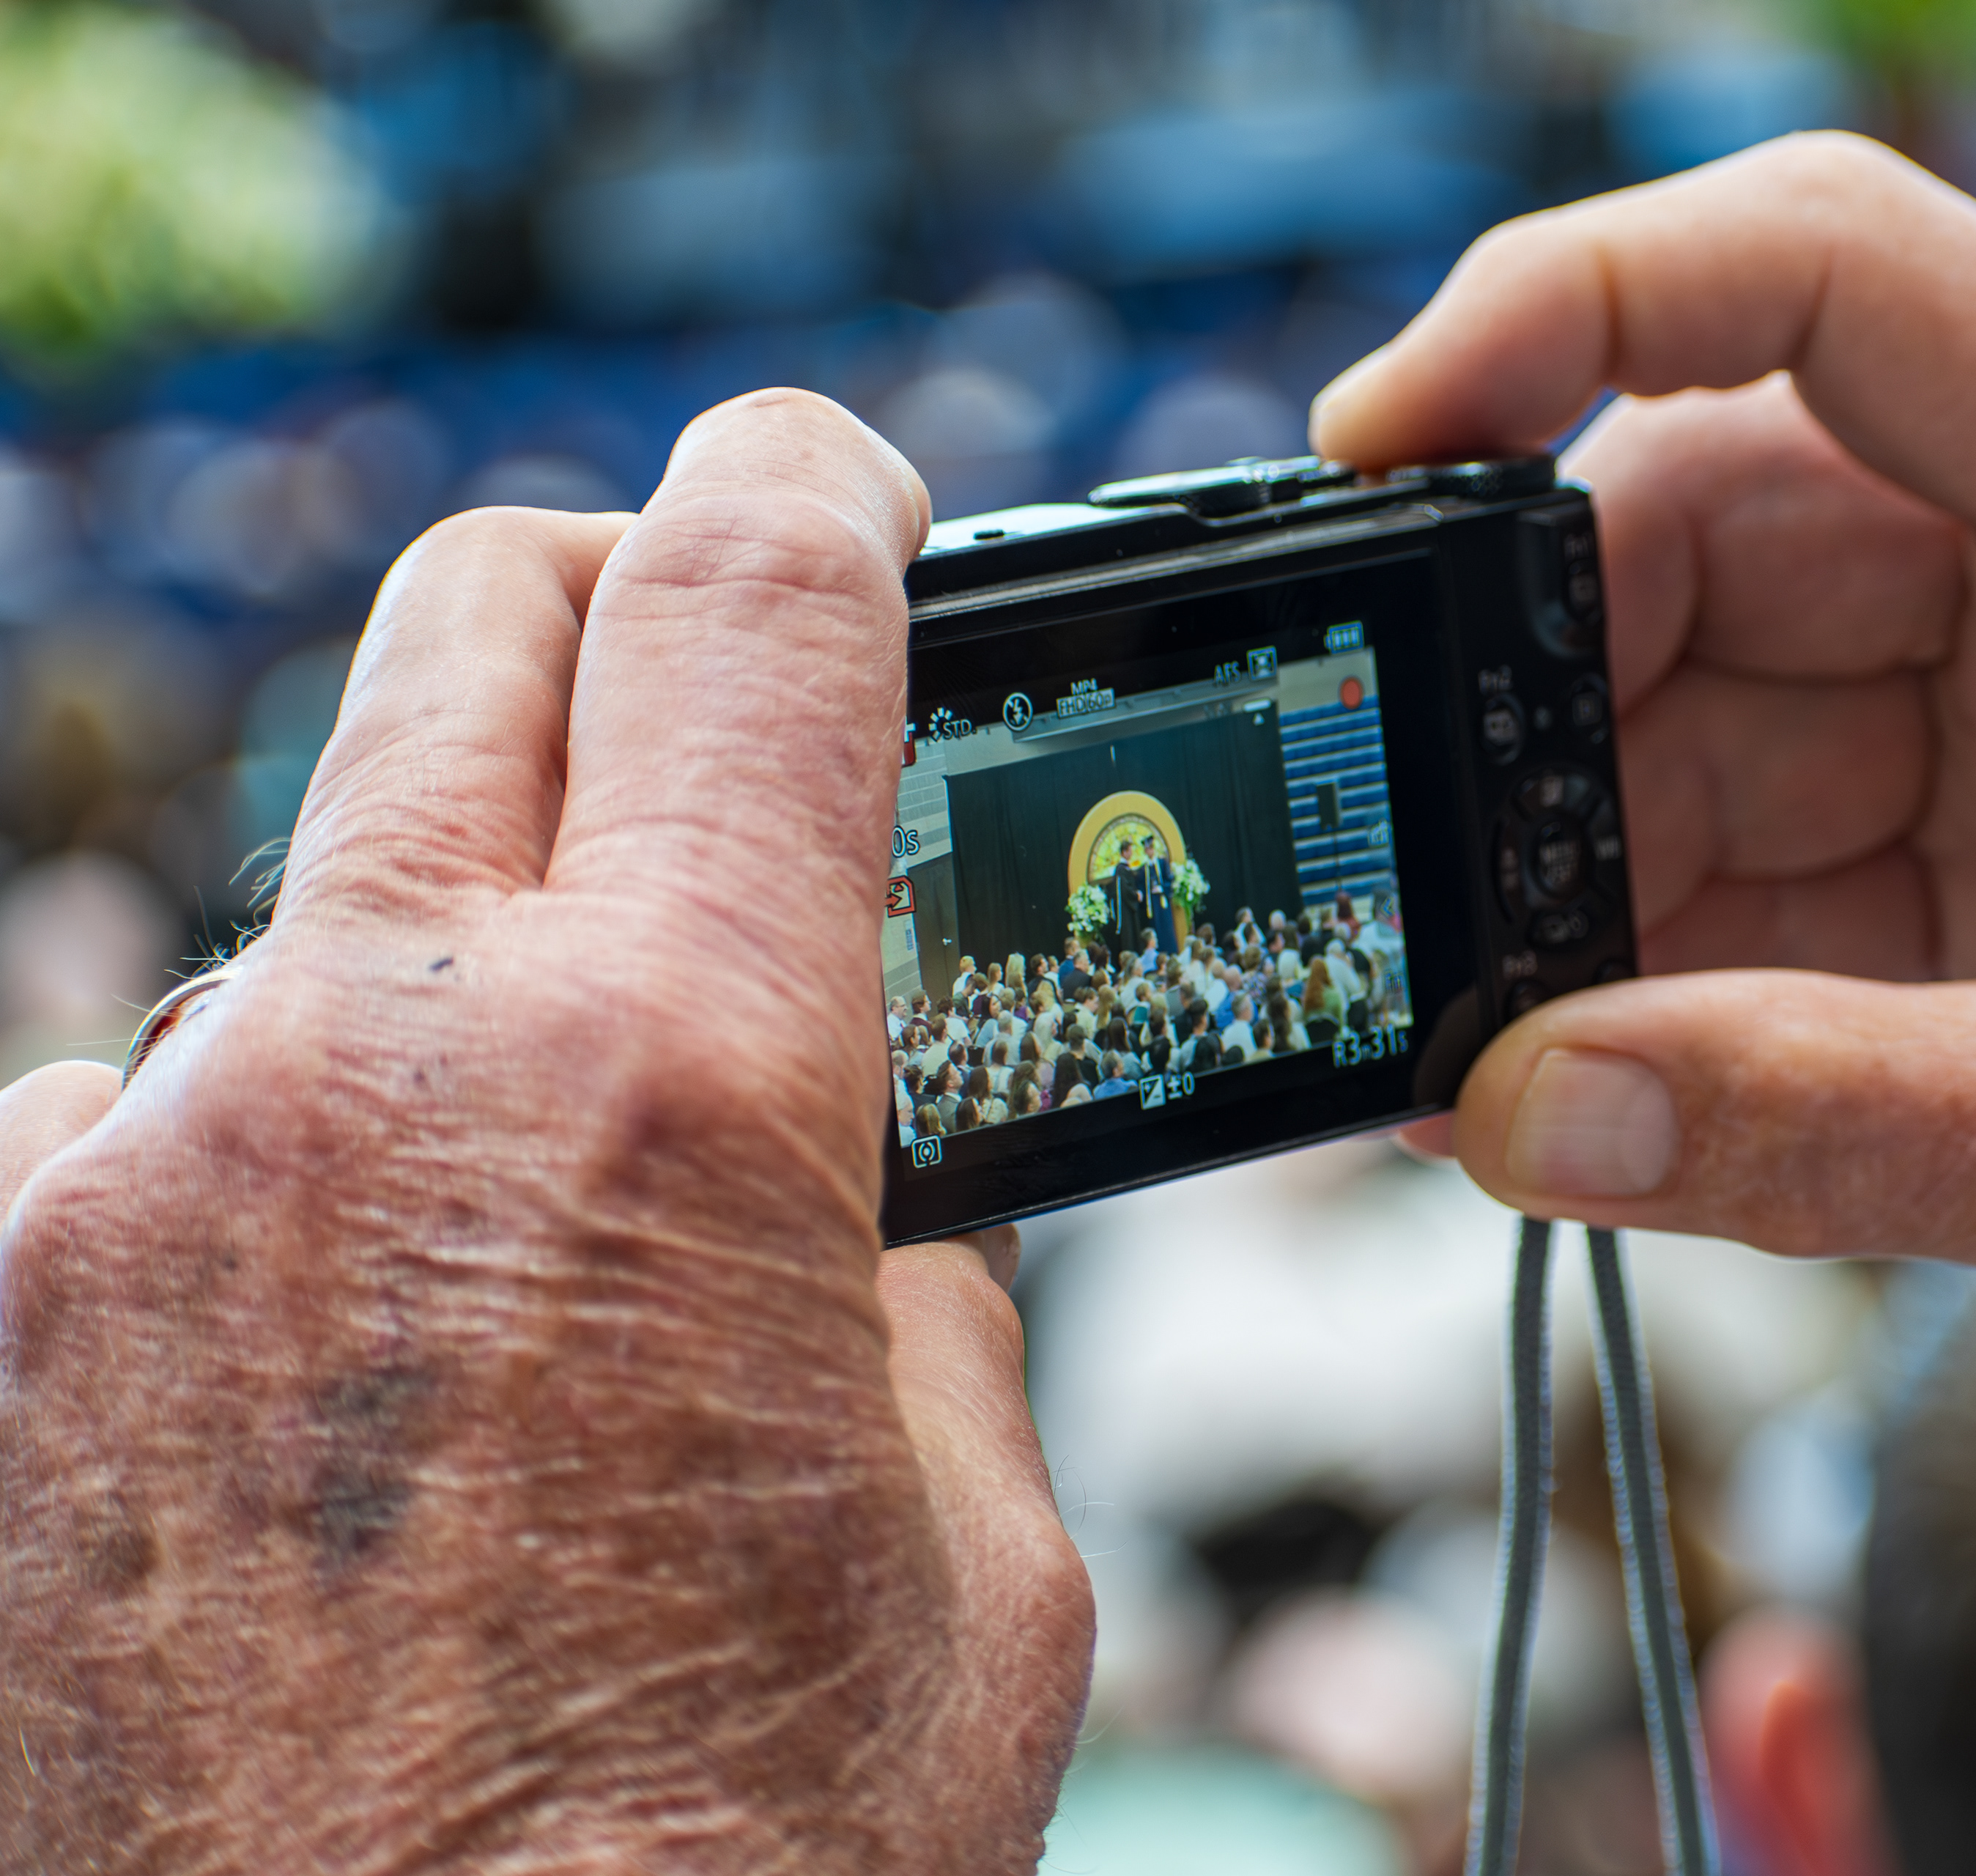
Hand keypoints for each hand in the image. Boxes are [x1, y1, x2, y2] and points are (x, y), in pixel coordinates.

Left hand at [0, 393, 1090, 1871]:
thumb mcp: (966, 1570)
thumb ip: (905, 1311)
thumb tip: (862, 1225)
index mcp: (688, 1090)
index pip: (752, 606)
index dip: (814, 497)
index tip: (837, 494)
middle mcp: (367, 1072)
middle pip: (475, 641)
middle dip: (603, 614)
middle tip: (684, 695)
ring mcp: (114, 1188)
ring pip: (296, 937)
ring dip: (421, 996)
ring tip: (492, 1240)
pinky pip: (114, 1145)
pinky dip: (238, 1197)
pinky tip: (307, 1394)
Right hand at [1316, 135, 1975, 1657]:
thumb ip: (1849, 1130)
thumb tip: (1524, 1113)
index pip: (1845, 279)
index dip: (1583, 301)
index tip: (1388, 433)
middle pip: (1726, 517)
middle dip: (1544, 689)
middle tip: (1404, 867)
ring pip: (1713, 706)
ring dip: (1578, 860)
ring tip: (1475, 1028)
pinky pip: (1760, 862)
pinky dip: (1650, 967)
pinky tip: (1572, 1079)